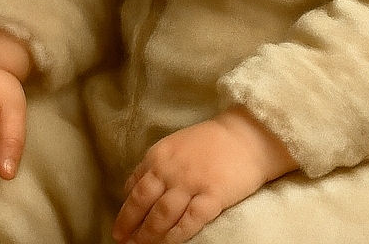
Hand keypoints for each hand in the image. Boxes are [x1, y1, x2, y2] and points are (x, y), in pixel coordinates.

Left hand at [112, 107, 296, 243]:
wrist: (247, 135)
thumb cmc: (211, 141)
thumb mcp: (175, 145)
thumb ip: (155, 166)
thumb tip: (131, 190)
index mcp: (159, 155)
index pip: (134, 187)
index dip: (125, 211)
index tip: (121, 227)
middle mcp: (171, 169)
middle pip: (143, 204)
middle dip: (131, 227)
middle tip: (125, 242)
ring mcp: (191, 183)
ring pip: (162, 216)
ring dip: (149, 236)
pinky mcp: (212, 196)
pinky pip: (189, 222)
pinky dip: (176, 236)